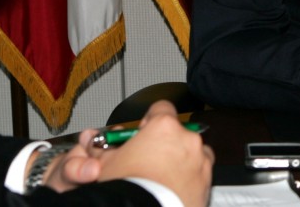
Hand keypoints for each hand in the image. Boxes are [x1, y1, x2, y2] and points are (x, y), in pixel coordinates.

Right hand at [92, 100, 212, 205]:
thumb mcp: (106, 164)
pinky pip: (200, 177)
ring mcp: (201, 163)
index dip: (149, 120)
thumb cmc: (128, 190)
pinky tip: (172, 192)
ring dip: (181, 162)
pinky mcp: (207, 185)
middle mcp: (188, 141)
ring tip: (162, 179)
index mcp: (164, 127)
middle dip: (165, 144)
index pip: (161, 108)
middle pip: (178, 133)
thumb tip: (92, 143)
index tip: (143, 132)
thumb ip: (103, 147)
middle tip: (148, 161)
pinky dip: (189, 182)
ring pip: (194, 154)